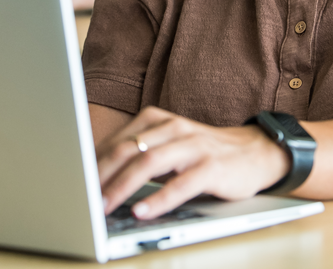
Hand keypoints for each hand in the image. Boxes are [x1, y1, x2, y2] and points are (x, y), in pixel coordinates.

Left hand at [97, 106, 289, 218]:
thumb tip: (100, 174)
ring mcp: (194, 146)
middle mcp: (175, 128)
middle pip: (130, 148)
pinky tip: (142, 211)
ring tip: (103, 206)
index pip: (119, 139)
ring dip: (123, 186)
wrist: (256, 151)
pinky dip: (158, 198)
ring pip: (150, 162)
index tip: (76, 181)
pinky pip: (181, 183)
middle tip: (82, 198)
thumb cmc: (205, 152)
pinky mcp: (212, 166)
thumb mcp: (172, 144)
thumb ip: (142, 152)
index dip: (94, 161)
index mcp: (160, 120)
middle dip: (101, 174)